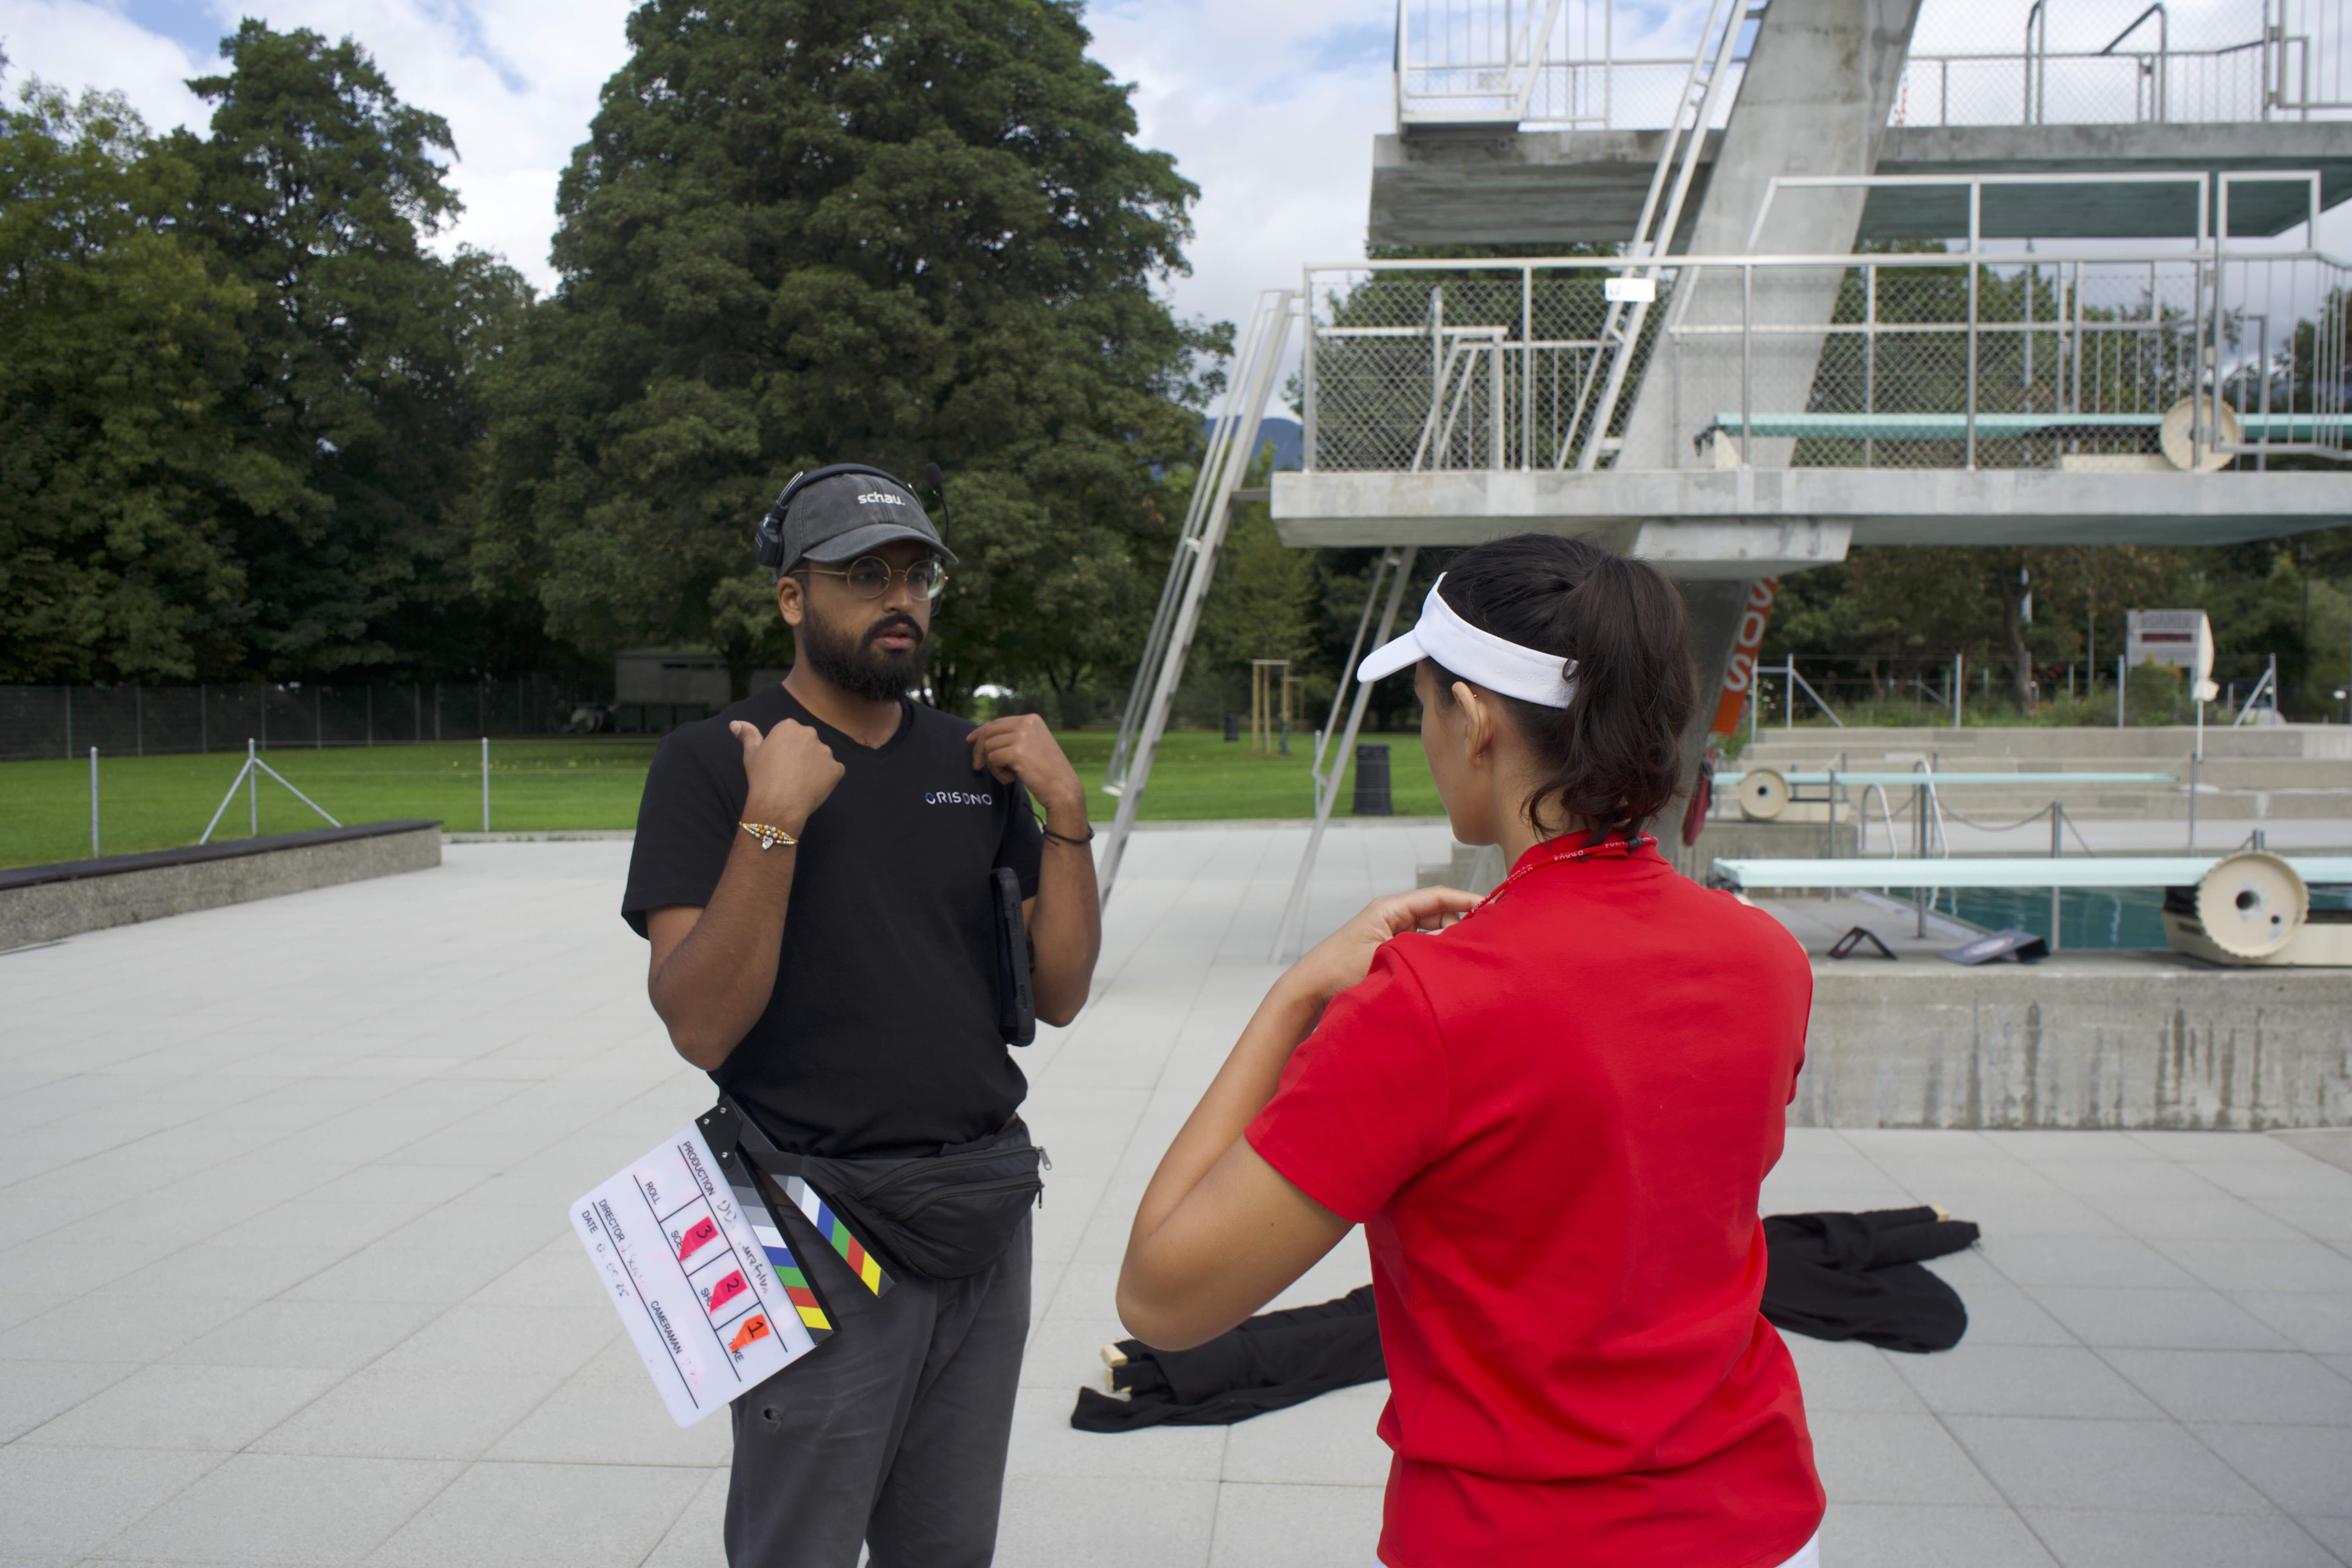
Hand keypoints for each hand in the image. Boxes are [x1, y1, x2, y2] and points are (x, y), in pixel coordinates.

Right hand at [733, 718, 844, 834]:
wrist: (778, 804)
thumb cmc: (762, 777)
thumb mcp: (751, 754)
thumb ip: (748, 735)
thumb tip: (736, 723)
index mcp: (789, 726)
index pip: (790, 734)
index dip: (784, 750)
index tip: (778, 762)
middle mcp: (810, 734)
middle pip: (807, 743)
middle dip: (801, 755)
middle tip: (789, 773)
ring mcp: (826, 752)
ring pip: (821, 757)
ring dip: (814, 766)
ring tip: (800, 782)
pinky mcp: (836, 769)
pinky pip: (833, 771)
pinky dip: (826, 779)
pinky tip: (812, 788)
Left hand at [968, 714, 1085, 828]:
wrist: (1063, 788)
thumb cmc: (1047, 772)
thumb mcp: (1033, 745)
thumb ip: (1014, 737)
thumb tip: (983, 736)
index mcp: (1032, 719)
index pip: (998, 722)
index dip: (981, 732)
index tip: (970, 741)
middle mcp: (1027, 722)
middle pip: (989, 732)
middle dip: (979, 750)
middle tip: (977, 766)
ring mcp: (1023, 736)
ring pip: (989, 746)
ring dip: (992, 765)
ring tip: (1007, 776)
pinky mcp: (1017, 751)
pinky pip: (993, 759)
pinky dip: (997, 772)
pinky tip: (1010, 779)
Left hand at [1282, 886, 1479, 1006]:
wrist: (1308, 992)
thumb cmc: (1339, 973)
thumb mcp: (1387, 958)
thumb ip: (1424, 949)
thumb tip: (1457, 942)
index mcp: (1389, 909)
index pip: (1438, 897)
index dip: (1467, 900)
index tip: (1493, 908)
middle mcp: (1392, 918)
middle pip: (1439, 914)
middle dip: (1462, 925)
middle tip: (1486, 941)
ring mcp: (1392, 936)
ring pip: (1433, 933)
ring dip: (1449, 943)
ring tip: (1470, 958)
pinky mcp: (1390, 954)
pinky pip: (1423, 949)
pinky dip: (1436, 956)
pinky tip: (1449, 969)